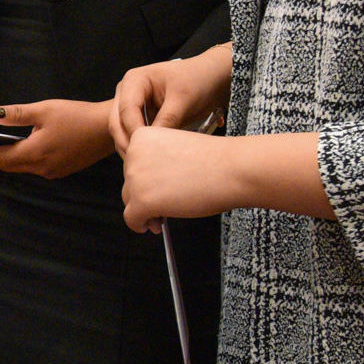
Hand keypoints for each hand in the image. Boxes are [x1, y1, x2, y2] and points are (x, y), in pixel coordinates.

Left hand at [0, 99, 115, 178]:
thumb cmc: (77, 116)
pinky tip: (12, 148)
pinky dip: (17, 158)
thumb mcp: (44, 110)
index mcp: (34, 153)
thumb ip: (16, 114)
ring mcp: (51, 171)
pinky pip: (31, 166)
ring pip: (18, 167)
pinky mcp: (60, 169)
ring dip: (1, 157)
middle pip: (6, 165)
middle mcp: (41, 167)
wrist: (109, 128)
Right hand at [111, 47, 234, 153]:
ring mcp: (133, 103)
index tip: (146, 150)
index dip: (134, 131)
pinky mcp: (142, 115)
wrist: (212, 77)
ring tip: (145, 164)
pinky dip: (140, 144)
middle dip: (127, 142)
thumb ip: (167, 120)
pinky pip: (134, 132)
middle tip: (140, 163)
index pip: (126, 110)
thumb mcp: (183, 100)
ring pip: (122, 129)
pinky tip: (150, 157)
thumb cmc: (198, 80)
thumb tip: (153, 145)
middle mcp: (128, 91)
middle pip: (117, 121)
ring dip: (131, 145)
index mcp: (135, 80)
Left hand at [121, 127, 243, 232]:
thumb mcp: (176, 150)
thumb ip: (156, 162)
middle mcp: (133, 154)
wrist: (233, 169)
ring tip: (163, 216)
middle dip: (145, 195)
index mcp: (141, 137)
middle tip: (165, 204)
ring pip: (130, 200)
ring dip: (144, 210)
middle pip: (130, 182)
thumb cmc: (215, 160)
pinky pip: (131, 219)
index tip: (160, 186)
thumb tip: (144, 187)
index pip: (133, 162)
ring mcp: (135, 178)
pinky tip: (152, 226)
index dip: (146, 178)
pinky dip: (139, 225)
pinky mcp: (142, 200)